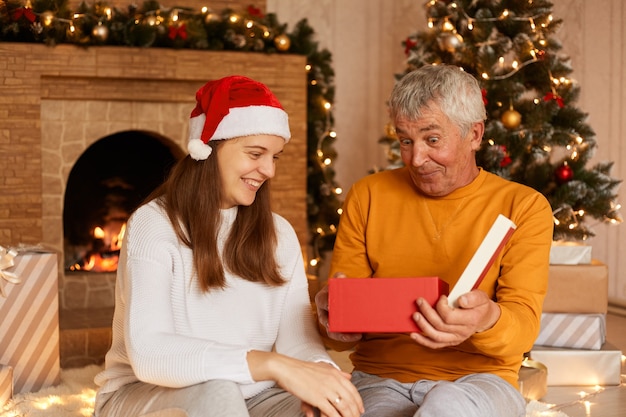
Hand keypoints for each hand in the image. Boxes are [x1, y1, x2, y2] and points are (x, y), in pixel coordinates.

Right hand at [248, 351, 363, 416]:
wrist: (287, 369)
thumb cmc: (303, 369)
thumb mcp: (323, 367)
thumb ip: (337, 372)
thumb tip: (349, 376)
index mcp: (335, 374)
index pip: (353, 390)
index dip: (358, 402)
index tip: (360, 409)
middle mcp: (333, 381)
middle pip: (350, 400)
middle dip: (355, 412)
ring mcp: (326, 390)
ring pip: (344, 407)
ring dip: (348, 416)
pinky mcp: (317, 398)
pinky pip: (332, 412)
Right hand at [315, 275, 361, 342]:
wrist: (348, 297)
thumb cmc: (342, 289)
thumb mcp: (340, 282)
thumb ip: (340, 278)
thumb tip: (341, 277)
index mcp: (323, 297)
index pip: (322, 300)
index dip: (326, 303)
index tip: (331, 305)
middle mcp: (324, 311)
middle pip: (324, 319)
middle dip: (331, 323)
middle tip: (338, 325)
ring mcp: (329, 321)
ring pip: (331, 331)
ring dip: (342, 335)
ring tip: (356, 334)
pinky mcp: (336, 329)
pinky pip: (339, 336)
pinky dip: (348, 337)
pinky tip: (359, 335)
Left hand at [409, 289, 500, 348]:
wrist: (484, 318)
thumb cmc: (480, 305)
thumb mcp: (481, 297)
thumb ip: (473, 297)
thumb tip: (461, 300)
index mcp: (470, 320)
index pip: (449, 316)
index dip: (441, 306)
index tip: (442, 297)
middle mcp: (463, 332)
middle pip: (440, 325)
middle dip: (427, 312)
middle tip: (420, 301)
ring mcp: (456, 339)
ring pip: (436, 336)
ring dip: (423, 326)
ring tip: (415, 315)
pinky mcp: (450, 341)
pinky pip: (435, 344)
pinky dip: (423, 341)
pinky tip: (414, 335)